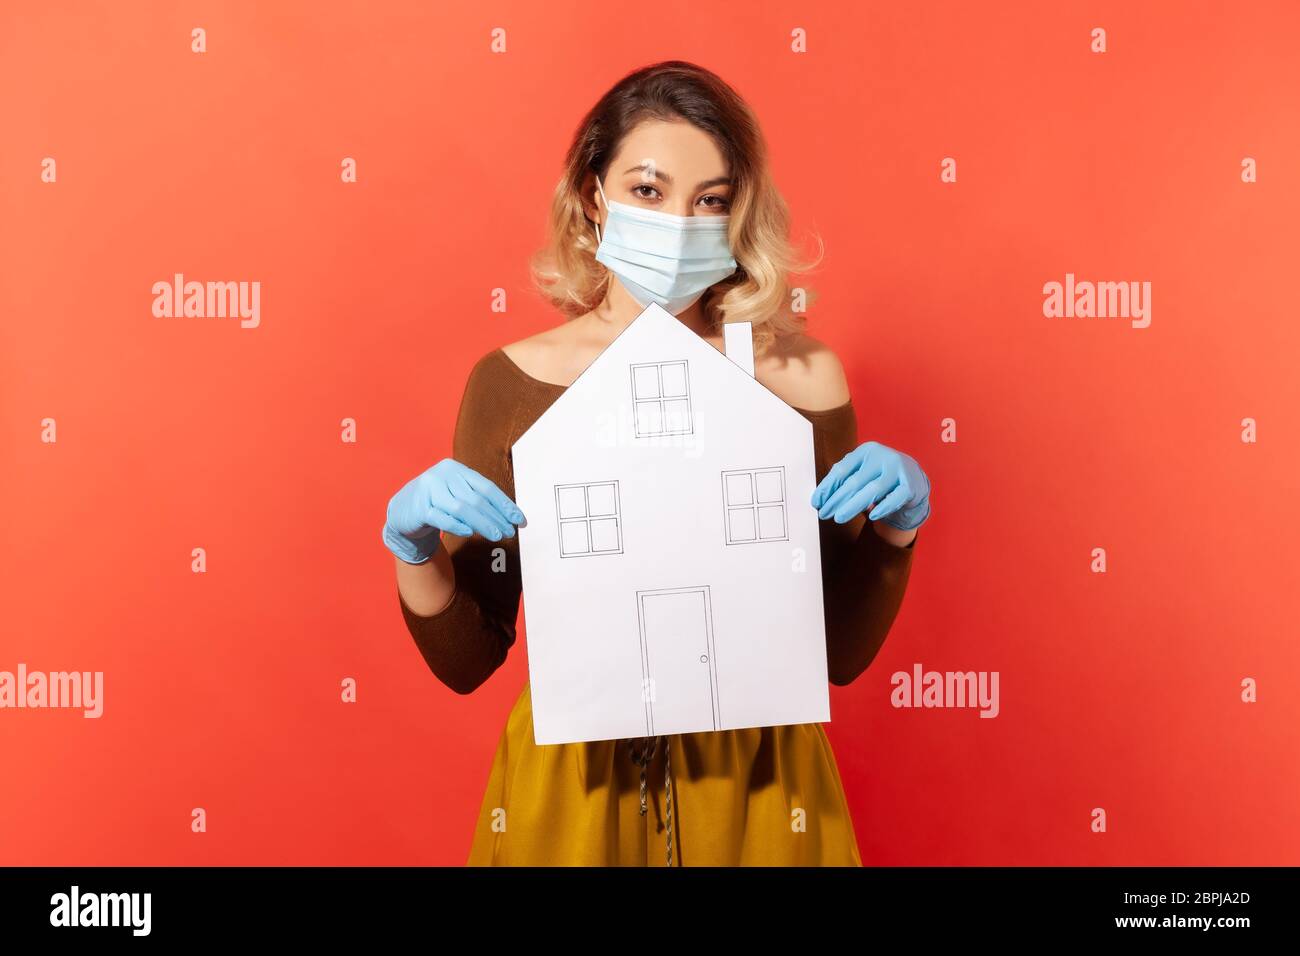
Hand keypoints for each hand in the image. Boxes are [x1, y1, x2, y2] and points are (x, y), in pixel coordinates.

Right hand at [382, 458, 525, 563]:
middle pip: (476, 499)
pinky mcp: (419, 509)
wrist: (402, 510)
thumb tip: (509, 515)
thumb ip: (478, 499)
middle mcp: (441, 476)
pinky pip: (442, 519)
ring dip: (483, 524)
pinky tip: (471, 533)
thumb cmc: (437, 502)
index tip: (519, 519)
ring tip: (497, 535)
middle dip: (496, 517)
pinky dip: (458, 526)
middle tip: (510, 532)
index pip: (486, 487)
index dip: (505, 504)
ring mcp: (429, 491)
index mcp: (455, 468)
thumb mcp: (457, 494)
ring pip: (462, 509)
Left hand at [810, 441, 930, 530]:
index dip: (827, 487)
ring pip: (872, 490)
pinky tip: (872, 516)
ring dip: (853, 506)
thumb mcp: (862, 472)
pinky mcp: (910, 486)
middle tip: (824, 513)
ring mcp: (898, 470)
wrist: (913, 479)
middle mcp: (883, 457)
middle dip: (837, 499)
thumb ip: (843, 479)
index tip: (817, 502)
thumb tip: (820, 497)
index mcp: (867, 451)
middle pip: (855, 481)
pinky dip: (883, 507)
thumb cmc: (880, 476)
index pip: (842, 470)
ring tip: (838, 518)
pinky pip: (895, 498)